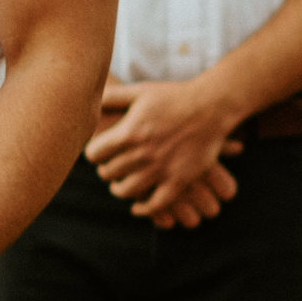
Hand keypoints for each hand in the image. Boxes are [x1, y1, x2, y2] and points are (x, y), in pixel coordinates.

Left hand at [85, 74, 241, 226]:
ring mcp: (161, 169)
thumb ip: (113, 97)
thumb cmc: (173, 97)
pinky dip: (143, 209)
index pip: (94, 153)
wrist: (211, 106)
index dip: (93, 154)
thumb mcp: (140, 91)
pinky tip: (138, 207)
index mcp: (129, 132)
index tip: (98, 153)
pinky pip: (155, 204)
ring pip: (127, 191)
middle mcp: (143, 153)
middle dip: (105, 170)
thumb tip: (90, 100)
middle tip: (109, 168)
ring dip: (119, 190)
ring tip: (120, 186)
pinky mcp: (179, 181)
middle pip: (108, 173)